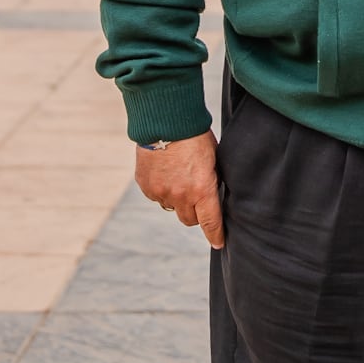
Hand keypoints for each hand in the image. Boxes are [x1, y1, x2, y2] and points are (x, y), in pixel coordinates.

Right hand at [134, 131, 223, 248]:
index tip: (218, 243)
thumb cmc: (195, 136)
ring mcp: (160, 192)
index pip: (210, 222)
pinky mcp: (145, 185)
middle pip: (188, 219)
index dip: (215, 234)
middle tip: (197, 196)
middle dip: (194, 212)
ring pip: (171, 207)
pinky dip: (162, 189)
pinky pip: (156, 196)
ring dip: (177, 199)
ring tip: (179, 176)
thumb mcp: (213, 159)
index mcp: (202, 189)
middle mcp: (180, 195)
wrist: (166, 119)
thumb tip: (213, 193)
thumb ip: (211, 180)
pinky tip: (165, 170)